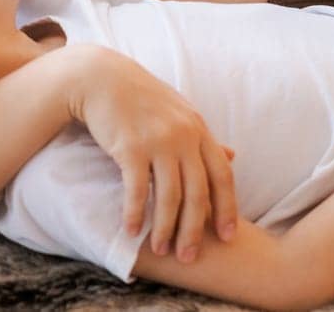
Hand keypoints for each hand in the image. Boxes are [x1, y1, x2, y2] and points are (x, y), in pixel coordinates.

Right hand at [65, 44, 238, 261]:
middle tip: (189, 256)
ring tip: (160, 249)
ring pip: (169, 196)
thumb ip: (204, 138)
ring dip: (165, 228)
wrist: (101, 77)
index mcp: (198, 129)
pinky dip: (136, 213)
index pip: (222, 176)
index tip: (227, 237)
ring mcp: (157, 141)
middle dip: (195, 229)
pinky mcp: (130, 147)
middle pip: (198, 193)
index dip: (227, 209)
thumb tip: (232, 157)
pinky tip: (132, 230)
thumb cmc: (141, 97)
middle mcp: (183, 136)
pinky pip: (137, 189)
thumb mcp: (179, 112)